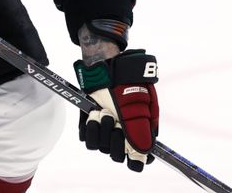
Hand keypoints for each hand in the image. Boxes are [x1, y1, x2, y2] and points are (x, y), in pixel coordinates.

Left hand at [74, 49, 158, 171]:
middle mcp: (121, 137)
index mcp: (139, 134)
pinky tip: (94, 114)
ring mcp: (105, 132)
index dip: (135, 160)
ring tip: (104, 112)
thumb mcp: (141, 106)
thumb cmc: (128, 86)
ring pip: (102, 147)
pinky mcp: (89, 127)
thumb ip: (142, 132)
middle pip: (117, 156)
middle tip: (115, 121)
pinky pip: (87, 139)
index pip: (138, 162)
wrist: (107, 70)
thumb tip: (143, 157)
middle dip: (115, 139)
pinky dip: (90, 128)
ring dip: (102, 130)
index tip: (130, 148)